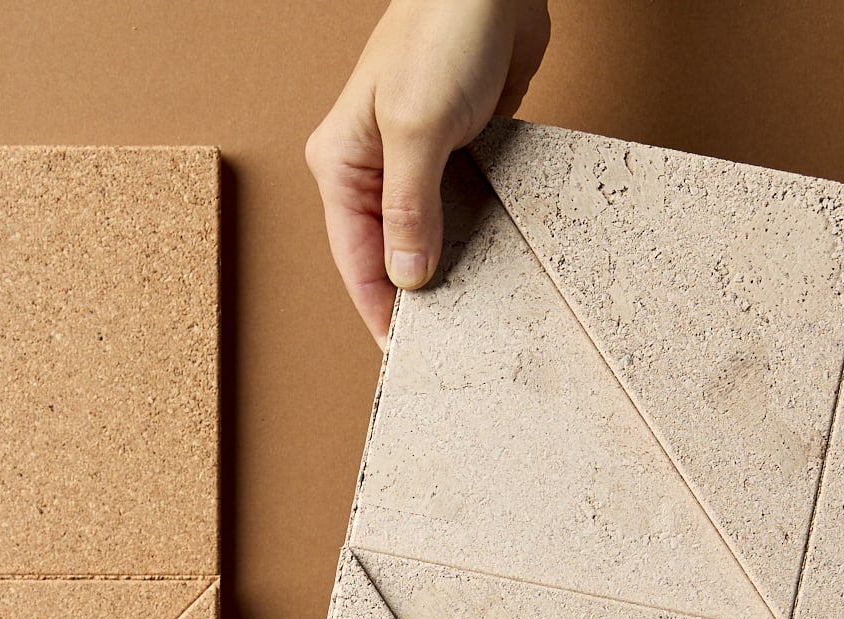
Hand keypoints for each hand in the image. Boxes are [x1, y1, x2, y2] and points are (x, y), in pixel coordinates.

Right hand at [306, 0, 551, 346]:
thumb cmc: (442, 33)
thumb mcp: (416, 126)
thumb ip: (410, 206)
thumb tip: (407, 277)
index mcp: (343, 164)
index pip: (356, 261)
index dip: (381, 315)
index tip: (407, 361)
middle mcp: (375, 171)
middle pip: (391, 258)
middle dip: (417, 303)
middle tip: (451, 352)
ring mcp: (419, 166)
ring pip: (429, 241)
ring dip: (453, 276)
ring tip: (478, 325)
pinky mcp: (461, 157)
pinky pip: (465, 216)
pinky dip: (480, 244)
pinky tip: (500, 275)